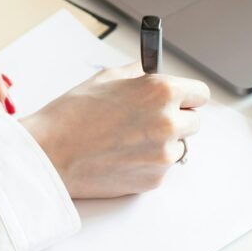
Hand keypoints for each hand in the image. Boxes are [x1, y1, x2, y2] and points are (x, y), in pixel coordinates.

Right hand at [20, 64, 209, 197]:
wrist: (50, 154)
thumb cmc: (72, 115)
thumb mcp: (106, 79)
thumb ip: (137, 74)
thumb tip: (150, 72)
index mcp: (161, 91)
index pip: (201, 93)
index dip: (188, 95)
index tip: (181, 98)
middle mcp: (169, 123)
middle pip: (195, 121)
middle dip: (177, 118)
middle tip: (150, 119)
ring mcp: (164, 155)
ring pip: (179, 146)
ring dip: (164, 142)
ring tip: (129, 139)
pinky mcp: (154, 179)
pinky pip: (162, 166)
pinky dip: (148, 162)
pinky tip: (122, 155)